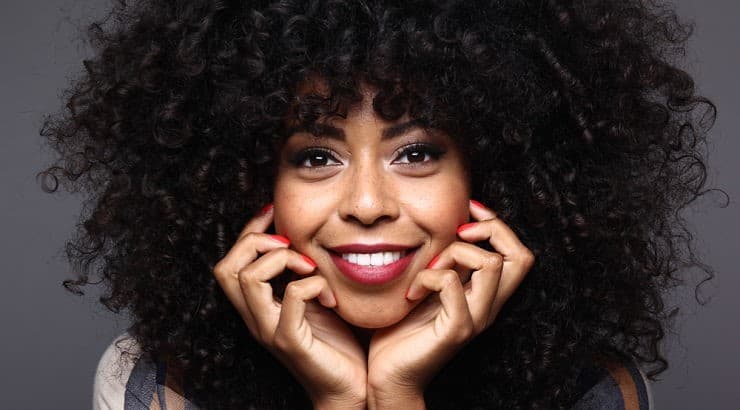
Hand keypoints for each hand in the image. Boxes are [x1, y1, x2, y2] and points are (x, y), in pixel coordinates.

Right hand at [213, 204, 366, 408]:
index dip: (248, 232)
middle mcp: (254, 319)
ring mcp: (270, 331)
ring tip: (309, 266)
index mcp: (256, 307)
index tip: (273, 213)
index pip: (230, 262)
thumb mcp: (311, 300)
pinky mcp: (291, 341)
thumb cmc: (333, 343)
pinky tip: (329, 294)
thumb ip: (298, 274)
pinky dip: (311, 284)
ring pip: (249, 279)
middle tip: (290, 243)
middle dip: (256, 241)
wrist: (348, 387)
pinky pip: (291, 297)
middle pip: (226, 268)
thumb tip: (300, 237)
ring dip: (284, 260)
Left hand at [366, 200, 534, 406]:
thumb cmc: (403, 329)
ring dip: (455, 252)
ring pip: (491, 263)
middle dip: (493, 228)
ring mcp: (475, 319)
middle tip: (459, 230)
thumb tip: (449, 226)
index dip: (497, 224)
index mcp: (485, 296)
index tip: (468, 210)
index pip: (518, 253)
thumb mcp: (430, 287)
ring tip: (430, 265)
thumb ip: (445, 264)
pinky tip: (412, 290)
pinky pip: (451, 283)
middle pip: (521, 256)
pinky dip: (429, 275)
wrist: (389, 375)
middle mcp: (488, 307)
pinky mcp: (455, 330)